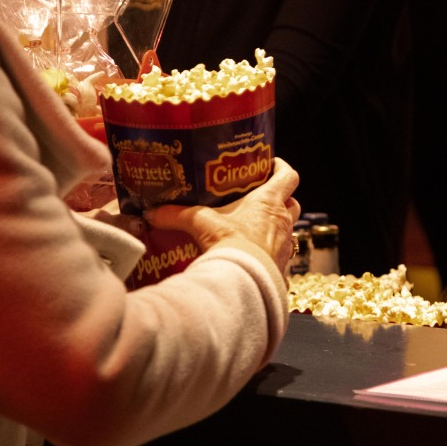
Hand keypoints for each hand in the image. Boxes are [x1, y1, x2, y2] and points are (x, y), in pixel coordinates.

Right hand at [143, 158, 300, 274]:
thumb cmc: (231, 245)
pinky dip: (270, 251)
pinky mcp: (281, 265)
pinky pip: (280, 253)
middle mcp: (283, 221)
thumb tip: (153, 212)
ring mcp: (284, 244)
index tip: (270, 163)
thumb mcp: (201, 223)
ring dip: (277, 225)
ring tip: (256, 225)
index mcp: (269, 202)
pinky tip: (253, 253)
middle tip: (263, 197)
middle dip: (282, 199)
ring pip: (289, 228)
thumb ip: (176, 215)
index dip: (282, 167)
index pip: (288, 175)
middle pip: (293, 203)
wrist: (244, 282)